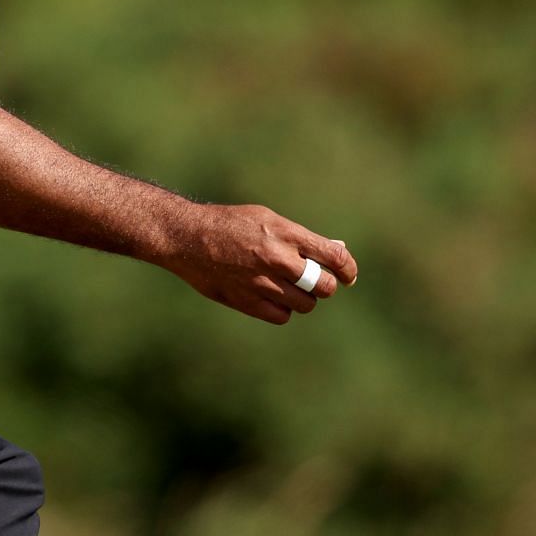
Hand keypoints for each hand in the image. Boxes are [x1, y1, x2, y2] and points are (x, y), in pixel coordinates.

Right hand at [155, 203, 358, 324]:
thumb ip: (300, 239)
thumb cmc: (230, 224)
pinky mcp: (247, 302)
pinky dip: (284, 309)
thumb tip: (335, 252)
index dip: (347, 269)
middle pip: (323, 286)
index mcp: (284, 233)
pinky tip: (273, 296)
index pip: (333, 257)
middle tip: (316, 281)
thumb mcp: (267, 220)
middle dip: (325, 285)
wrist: (187, 238)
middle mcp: (277, 259)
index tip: (348, 275)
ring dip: (304, 298)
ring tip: (290, 287)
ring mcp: (262, 283)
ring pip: (305, 304)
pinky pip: (282, 316)